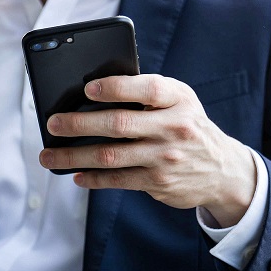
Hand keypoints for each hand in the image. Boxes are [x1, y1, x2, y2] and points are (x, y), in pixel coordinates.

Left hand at [38, 74, 255, 226]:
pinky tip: (75, 174)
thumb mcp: (180, 102)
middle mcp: (174, 127)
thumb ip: (148, 94)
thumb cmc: (187, 126)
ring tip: (48, 155)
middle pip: (119, 124)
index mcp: (178, 99)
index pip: (147, 89)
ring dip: (74, 156)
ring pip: (111, 156)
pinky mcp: (158, 182)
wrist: (222, 170)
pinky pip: (118, 180)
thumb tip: (93, 92)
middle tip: (52, 124)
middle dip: (80, 124)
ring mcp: (165, 157)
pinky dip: (93, 178)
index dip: (116, 88)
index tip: (87, 89)